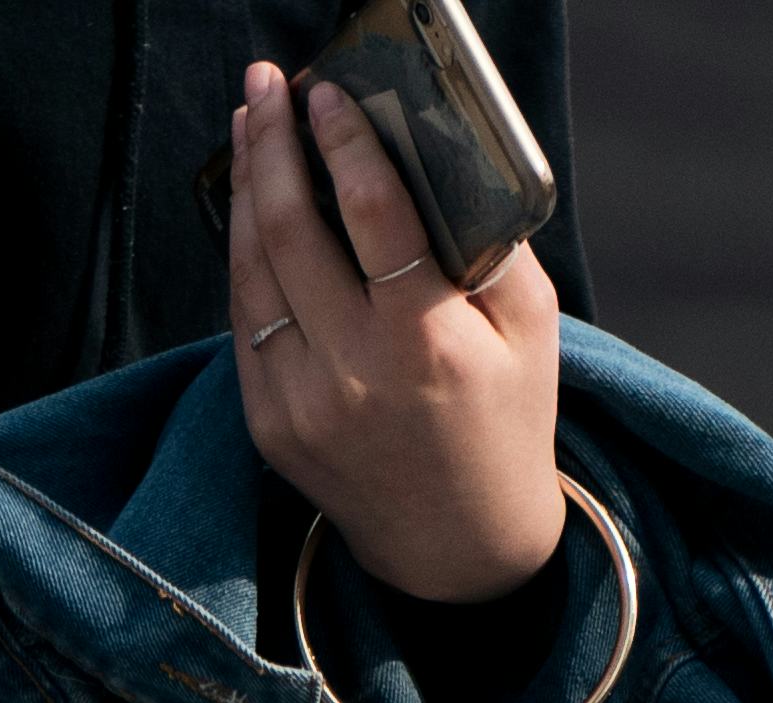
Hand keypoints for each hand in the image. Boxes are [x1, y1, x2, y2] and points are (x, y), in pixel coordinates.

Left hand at [227, 60, 565, 604]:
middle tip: (265, 87)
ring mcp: (301, 403)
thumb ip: (488, 245)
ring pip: (252, 273)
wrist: (459, 545)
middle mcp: (354, 374)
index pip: (371, 216)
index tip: (324, 93)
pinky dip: (245, 258)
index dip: (341, 143)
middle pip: (290, 230)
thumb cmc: (506, 422)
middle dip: (270, 145)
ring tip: (248, 129)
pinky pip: (246, 322)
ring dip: (243, 190)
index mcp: (427, 346)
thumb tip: (433, 161)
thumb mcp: (529, 329)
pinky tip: (251, 211)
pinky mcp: (269, 424)